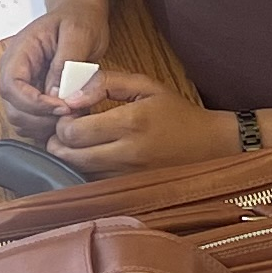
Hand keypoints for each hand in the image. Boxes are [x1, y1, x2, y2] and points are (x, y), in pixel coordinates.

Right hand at [0, 0, 112, 141]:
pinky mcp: (35, 96)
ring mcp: (24, 86)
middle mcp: (16, 71)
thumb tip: (56, 92)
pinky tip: (70, 113)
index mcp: (19, 53)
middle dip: (42, 118)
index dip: (34, 103)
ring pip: (22, 120)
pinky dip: (50, 126)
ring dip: (46, 124)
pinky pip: (35, 121)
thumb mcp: (78, 33)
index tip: (63, 106)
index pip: (11, 87)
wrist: (80, 15)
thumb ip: (66, 62)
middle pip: (14, 108)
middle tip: (72, 112)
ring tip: (73, 112)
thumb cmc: (78, 19)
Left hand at [36, 64, 238, 173]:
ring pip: (79, 172)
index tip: (70, 114)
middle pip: (71, 156)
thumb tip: (70, 95)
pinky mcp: (132, 190)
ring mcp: (130, 176)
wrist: (211, 145)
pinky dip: (87, 171)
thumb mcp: (144, 85)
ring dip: (71, 158)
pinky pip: (95, 183)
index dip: (62, 122)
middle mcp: (128, 153)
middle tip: (67, 130)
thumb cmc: (175, 113)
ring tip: (81, 142)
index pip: (73, 131)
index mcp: (130, 122)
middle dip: (60, 142)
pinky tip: (94, 158)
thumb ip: (104, 82)